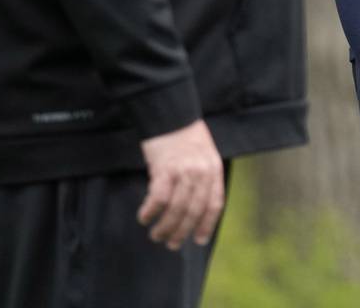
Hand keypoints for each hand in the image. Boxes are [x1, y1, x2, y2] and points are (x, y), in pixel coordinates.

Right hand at [138, 119, 224, 249]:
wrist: (171, 114)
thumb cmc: (185, 136)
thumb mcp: (204, 156)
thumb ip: (203, 179)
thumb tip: (194, 209)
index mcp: (214, 170)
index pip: (214, 204)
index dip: (206, 225)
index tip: (198, 240)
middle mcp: (202, 172)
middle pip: (194, 210)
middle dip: (182, 231)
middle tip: (171, 244)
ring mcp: (184, 170)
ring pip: (176, 209)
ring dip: (165, 227)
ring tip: (156, 236)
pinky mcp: (164, 168)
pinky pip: (158, 198)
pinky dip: (151, 211)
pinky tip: (144, 217)